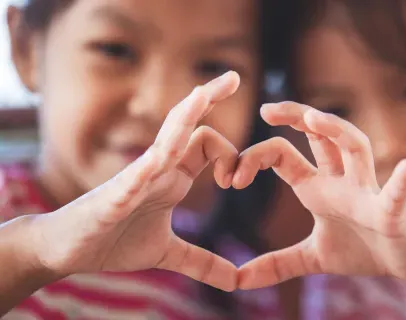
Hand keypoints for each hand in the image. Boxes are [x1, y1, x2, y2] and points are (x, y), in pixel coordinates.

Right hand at [30, 71, 240, 291]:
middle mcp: (158, 169)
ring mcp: (136, 179)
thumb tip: (235, 281)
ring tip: (203, 93)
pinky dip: (147, 170)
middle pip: (185, 125)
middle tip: (234, 75)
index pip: (206, 144)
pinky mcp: (114, 197)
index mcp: (173, 176)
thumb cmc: (115, 241)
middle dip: (208, 99)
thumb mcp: (168, 253)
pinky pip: (133, 178)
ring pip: (163, 140)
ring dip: (183, 117)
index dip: (230, 157)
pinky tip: (160, 161)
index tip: (237, 182)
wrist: (69, 250)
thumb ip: (202, 262)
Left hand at [234, 101, 405, 289]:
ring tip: (314, 118)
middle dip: (296, 117)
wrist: (404, 261)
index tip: (232, 178)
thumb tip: (239, 280)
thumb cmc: (361, 248)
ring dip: (337, 131)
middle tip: (266, 108)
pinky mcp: (392, 214)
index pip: (283, 156)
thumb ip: (277, 264)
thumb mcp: (311, 257)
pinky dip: (401, 183)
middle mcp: (340, 181)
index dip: (256, 158)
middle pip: (319, 136)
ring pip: (355, 148)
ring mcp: (367, 192)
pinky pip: (396, 196)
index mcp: (317, 187)